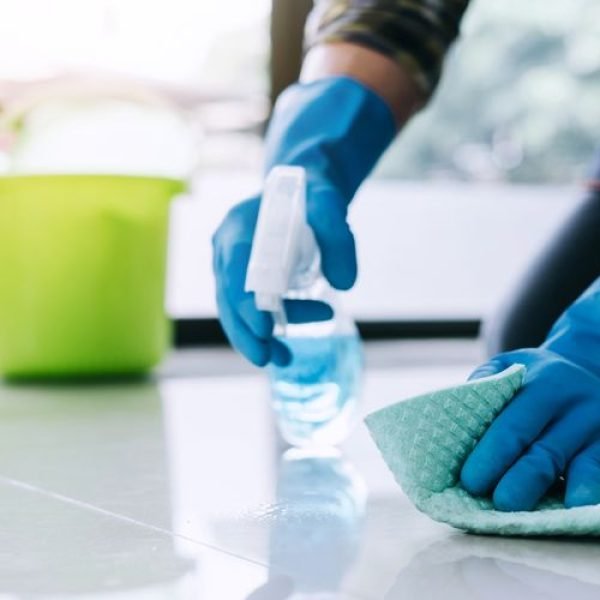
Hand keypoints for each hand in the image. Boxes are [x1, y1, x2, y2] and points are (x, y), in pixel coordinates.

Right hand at [212, 192, 353, 366]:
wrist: (304, 192)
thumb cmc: (312, 195)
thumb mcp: (329, 205)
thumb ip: (338, 236)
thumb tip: (345, 283)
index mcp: (239, 228)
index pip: (235, 270)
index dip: (246, 302)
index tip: (265, 329)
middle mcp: (228, 250)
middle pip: (228, 298)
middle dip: (245, 332)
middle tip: (269, 359)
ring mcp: (233, 267)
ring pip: (235, 310)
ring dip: (256, 338)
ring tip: (285, 359)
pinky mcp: (246, 281)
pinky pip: (249, 310)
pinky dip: (265, 331)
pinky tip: (285, 350)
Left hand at [460, 348, 599, 510]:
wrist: (589, 365)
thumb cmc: (534, 375)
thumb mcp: (510, 365)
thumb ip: (485, 384)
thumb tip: (454, 416)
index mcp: (542, 385)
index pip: (514, 425)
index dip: (492, 455)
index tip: (470, 481)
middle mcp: (576, 407)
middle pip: (546, 451)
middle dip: (522, 481)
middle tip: (500, 504)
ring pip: (583, 467)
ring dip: (558, 494)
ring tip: (539, 518)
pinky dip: (591, 491)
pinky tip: (575, 509)